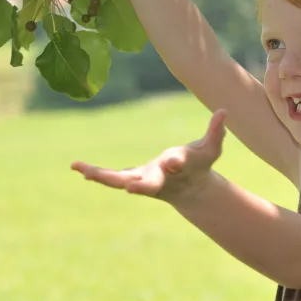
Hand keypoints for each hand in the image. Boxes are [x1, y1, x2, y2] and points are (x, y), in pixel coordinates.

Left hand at [71, 109, 228, 203]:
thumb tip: (224, 111)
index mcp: (179, 169)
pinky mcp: (130, 180)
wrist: (189, 189)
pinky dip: (94, 173)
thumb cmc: (200, 164)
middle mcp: (159, 179)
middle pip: (148, 184)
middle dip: (140, 185)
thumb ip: (216, 131)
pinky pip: (110, 178)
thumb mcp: (212, 148)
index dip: (176, 163)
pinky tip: (76, 167)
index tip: (173, 163)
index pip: (177, 165)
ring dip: (102, 176)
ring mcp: (143, 182)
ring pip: (121, 182)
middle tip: (129, 188)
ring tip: (81, 170)